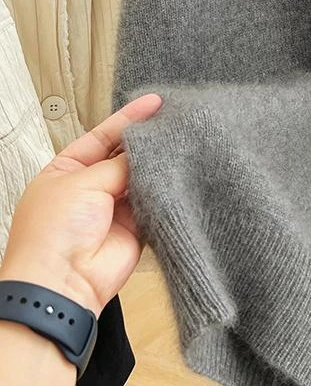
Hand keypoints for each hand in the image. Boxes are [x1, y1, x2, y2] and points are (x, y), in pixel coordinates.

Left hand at [0, 93, 162, 317]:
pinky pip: (154, 203)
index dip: (128, 119)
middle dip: (146, 141)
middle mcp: (89, 188)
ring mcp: (112, 209)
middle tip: (175, 120)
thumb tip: (148, 150)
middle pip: (123, 156)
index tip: (155, 102)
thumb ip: (119, 164)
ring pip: (141, 179)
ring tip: (182, 142)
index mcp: (65, 171)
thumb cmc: (54, 232)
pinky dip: (165, 191)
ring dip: (158, 165)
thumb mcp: (82, 181)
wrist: (63, 283)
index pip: (101, 137)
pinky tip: (180, 173)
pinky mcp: (135, 229)